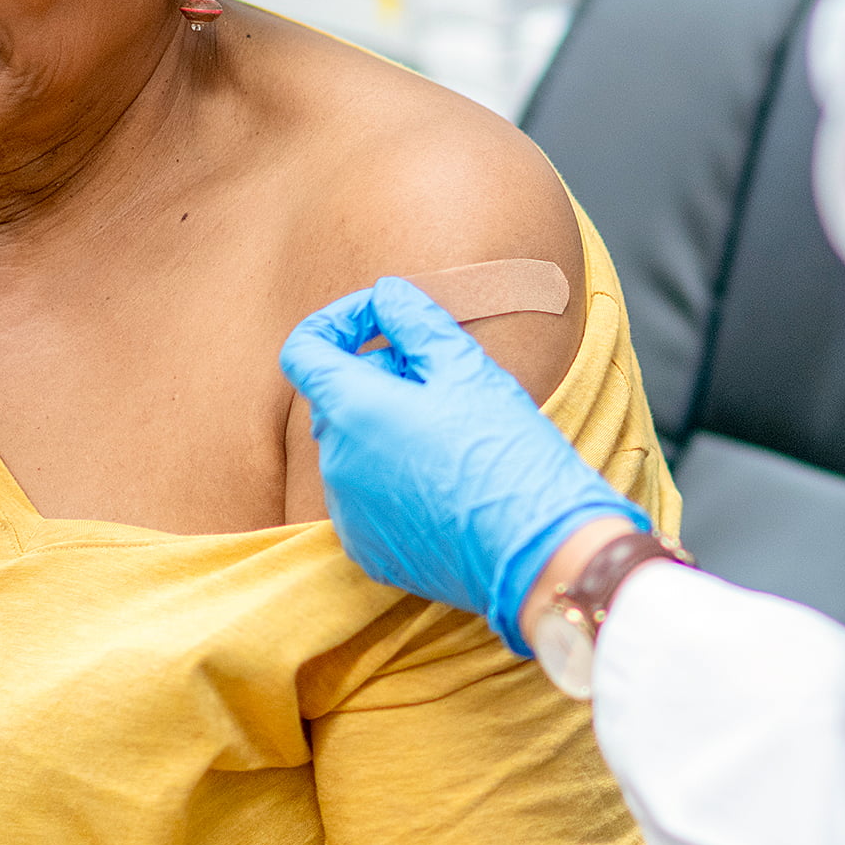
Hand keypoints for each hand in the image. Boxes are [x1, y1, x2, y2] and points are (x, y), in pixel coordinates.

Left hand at [281, 277, 645, 649]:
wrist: (540, 549)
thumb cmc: (507, 451)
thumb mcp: (467, 367)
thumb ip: (414, 319)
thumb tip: (385, 295)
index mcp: (353, 408)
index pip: (304, 348)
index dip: (339, 322)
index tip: (382, 321)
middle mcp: (335, 462)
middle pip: (337, 397)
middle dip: (380, 375)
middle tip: (446, 380)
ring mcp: (347, 511)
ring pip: (355, 447)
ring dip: (390, 428)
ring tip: (455, 435)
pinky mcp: (368, 549)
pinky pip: (367, 497)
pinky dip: (396, 478)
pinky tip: (449, 483)